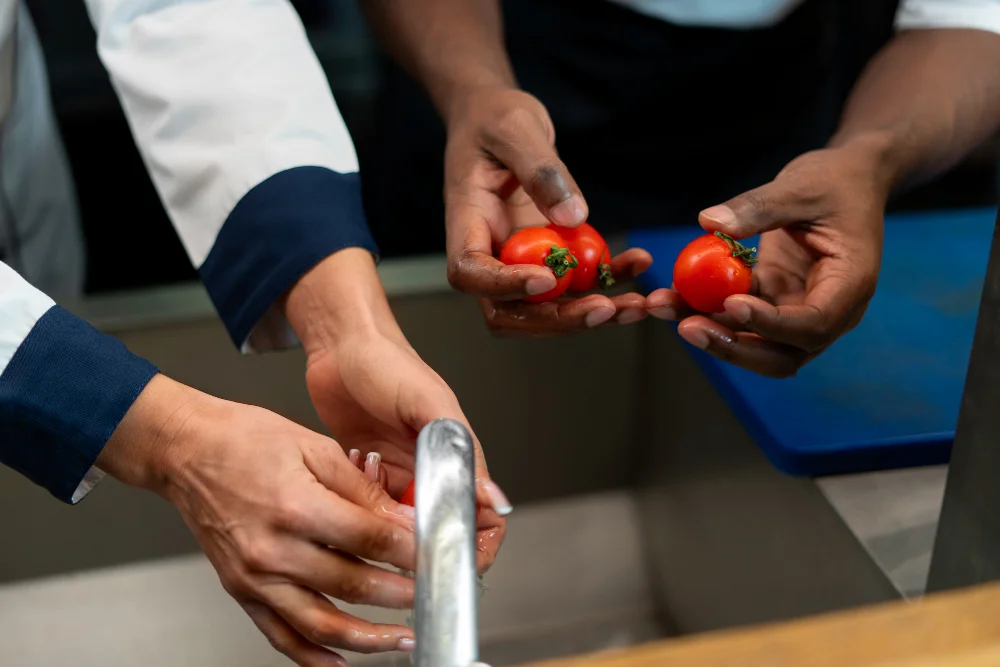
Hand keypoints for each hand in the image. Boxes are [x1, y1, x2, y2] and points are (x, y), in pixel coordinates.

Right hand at [99, 375, 417, 666]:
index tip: (437, 556)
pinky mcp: (241, 591)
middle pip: (352, 585)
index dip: (410, 551)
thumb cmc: (242, 440)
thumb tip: (404, 519)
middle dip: (401, 595)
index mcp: (295, 506)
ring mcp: (254, 576)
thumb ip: (362, 489)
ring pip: (321, 624)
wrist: (185, 450)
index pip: (369, 539)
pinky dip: (313, 656)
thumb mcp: (314, 447)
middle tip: (432, 595)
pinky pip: (280, 635)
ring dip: (368, 639)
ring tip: (401, 639)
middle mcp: (272, 549)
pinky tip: (342, 661)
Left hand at [284, 250, 508, 572]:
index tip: (455, 560)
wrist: (339, 345)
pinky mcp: (368, 478)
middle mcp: (433, 472)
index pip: (484, 517)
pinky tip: (353, 468)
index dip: (476, 544)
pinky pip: (368, 511)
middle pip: (441, 530)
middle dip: (419, 540)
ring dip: (383, 517)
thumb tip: (494, 498)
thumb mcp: (427, 401)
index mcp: (459, 455)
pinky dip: (357, 502)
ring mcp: (400, 477)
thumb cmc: (388, 362)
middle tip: (395, 530)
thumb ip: (459, 448)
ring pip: (400, 526)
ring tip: (368, 478)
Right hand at [445, 87, 652, 334]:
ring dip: (590, 315)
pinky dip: (609, 281)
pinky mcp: (550, 256)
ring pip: (546, 309)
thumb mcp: (515, 129)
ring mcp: (520, 261)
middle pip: (509, 310)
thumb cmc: (494, 118)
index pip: (470, 272)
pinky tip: (639, 264)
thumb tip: (574, 217)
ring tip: (636, 307)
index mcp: (467, 223)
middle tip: (604, 308)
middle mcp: (490, 253)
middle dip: (557, 319)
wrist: (497, 120)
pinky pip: (577, 283)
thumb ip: (541, 171)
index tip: (546, 278)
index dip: (505, 286)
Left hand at [646, 141, 886, 376]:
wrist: (847, 179)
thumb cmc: (835, 181)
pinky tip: (671, 295)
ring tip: (664, 307)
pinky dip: (706, 310)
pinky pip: (738, 316)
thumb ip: (759, 206)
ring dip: (711, 332)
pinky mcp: (773, 299)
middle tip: (688, 328)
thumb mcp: (801, 187)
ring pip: (755, 342)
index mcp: (850, 284)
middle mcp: (828, 309)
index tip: (730, 303)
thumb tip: (710, 222)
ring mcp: (798, 309)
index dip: (772, 323)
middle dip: (733, 347)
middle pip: (782, 354)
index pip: (814, 324)